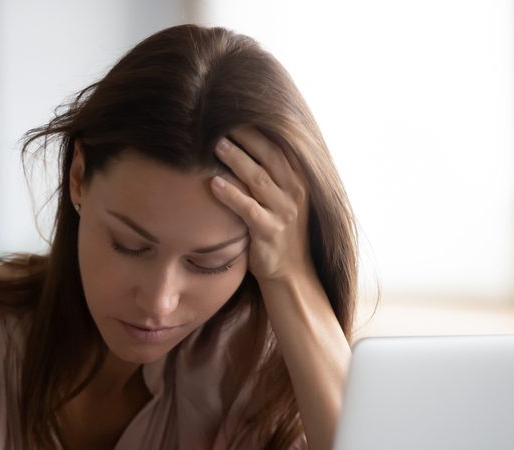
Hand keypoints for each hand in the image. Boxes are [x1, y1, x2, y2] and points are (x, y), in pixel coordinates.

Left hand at [210, 127, 311, 284]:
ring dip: (236, 159)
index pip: (280, 145)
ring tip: (215, 144)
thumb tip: (247, 142)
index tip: (237, 111)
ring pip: (258, 178)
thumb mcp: (284, 198)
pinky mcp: (269, 232)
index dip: (259, 127)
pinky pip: (247, 209)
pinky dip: (230, 195)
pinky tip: (214, 183)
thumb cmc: (280, 231)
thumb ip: (272, 173)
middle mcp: (294, 192)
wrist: (292, 273)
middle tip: (221, 121)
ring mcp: (283, 212)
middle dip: (246, 136)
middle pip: (269, 155)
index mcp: (299, 179)